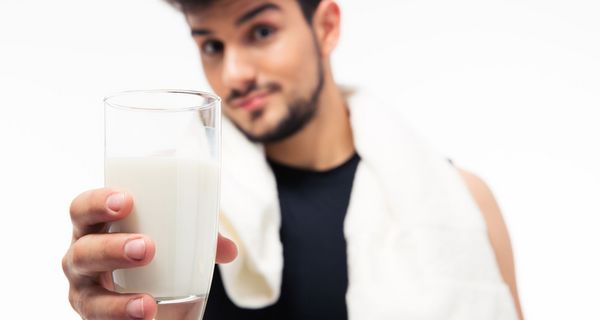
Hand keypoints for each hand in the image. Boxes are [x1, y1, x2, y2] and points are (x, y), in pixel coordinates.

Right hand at [62, 188, 236, 318]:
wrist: (151, 296)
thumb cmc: (156, 253)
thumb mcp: (175, 240)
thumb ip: (200, 239)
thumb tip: (230, 250)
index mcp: (97, 228)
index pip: (82, 209)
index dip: (97, 202)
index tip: (126, 201)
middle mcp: (82, 258)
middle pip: (83, 251)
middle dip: (112, 249)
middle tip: (146, 248)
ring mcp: (85, 293)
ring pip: (89, 298)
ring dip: (118, 302)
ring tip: (148, 304)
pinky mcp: (95, 318)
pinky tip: (144, 319)